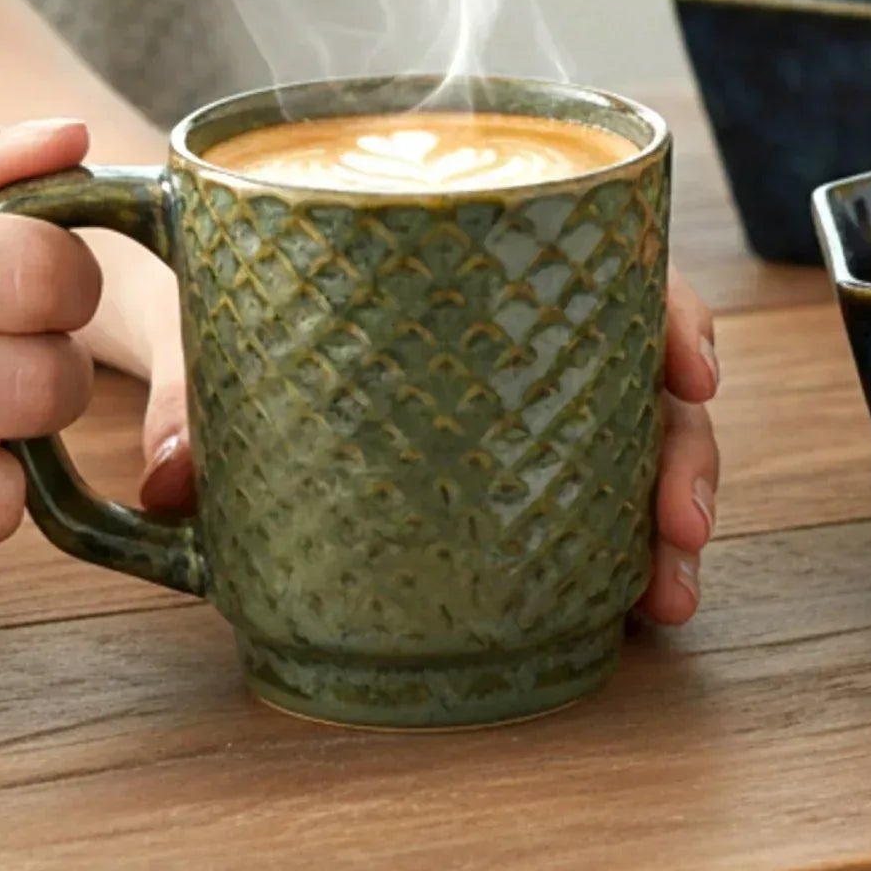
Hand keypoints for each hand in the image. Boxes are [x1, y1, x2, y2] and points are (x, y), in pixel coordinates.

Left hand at [134, 269, 721, 627]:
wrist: (199, 315)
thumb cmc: (228, 293)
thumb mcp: (210, 322)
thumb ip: (195, 387)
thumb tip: (178, 479)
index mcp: (489, 262)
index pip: (617, 269)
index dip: (673, 317)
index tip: (692, 375)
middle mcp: (529, 332)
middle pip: (647, 375)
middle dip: (685, 454)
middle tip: (681, 527)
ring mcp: (533, 406)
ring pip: (641, 449)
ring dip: (671, 522)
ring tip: (669, 598)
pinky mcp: (519, 473)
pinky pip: (598, 506)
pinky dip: (627, 557)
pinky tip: (639, 609)